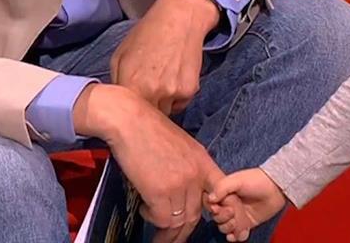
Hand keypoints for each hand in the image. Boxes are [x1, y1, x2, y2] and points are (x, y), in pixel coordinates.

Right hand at [75, 85, 223, 241]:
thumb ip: (187, 165)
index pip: (220, 191)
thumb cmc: (148, 128)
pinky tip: (144, 209)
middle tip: (174, 238)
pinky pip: (162, 219)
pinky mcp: (160, 192)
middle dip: (184, 231)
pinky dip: (152, 218)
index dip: (217, 209)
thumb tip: (183, 187)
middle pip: (196, 213)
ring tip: (158, 237)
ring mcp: (179, 184)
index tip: (207, 219)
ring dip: (167, 232)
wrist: (129, 119)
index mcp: (202, 161)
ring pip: (179, 220)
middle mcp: (195, 175)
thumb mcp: (180, 143)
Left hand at [111, 0, 218, 113]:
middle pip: (147, 119)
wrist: (180, 18)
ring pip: (165, 112)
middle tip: (146, 95)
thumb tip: (117, 103)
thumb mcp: (120, 55)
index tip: (128, 110)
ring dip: (162, 104)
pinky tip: (175, 75)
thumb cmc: (147, 34)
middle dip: (145, 111)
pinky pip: (180, 103)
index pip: (125, 117)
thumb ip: (116, 82)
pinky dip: (177, 95)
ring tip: (162, 80)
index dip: (126, 115)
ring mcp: (173, 93)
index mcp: (131, 84)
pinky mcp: (190, 90)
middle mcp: (152, 92)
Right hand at [207, 168, 287, 241]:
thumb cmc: (256, 180)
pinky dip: (236, 237)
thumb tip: (210, 199)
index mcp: (225, 194)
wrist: (276, 188)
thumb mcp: (236, 180)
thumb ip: (221, 187)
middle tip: (232, 212)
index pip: (212, 206)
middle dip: (222, 219)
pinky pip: (238, 235)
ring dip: (228, 229)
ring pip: (225, 228)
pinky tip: (240, 233)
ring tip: (236, 222)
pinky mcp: (248, 224)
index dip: (214, 210)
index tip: (218, 208)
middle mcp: (230, 206)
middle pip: (217, 219)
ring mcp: (238, 216)